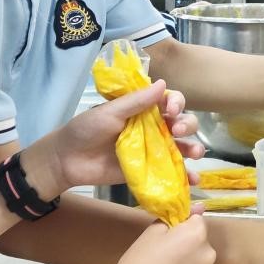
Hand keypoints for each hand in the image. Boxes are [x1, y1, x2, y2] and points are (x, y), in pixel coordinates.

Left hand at [41, 80, 203, 194]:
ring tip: (195, 153)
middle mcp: (152, 127)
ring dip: (193, 148)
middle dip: (187, 124)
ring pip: (182, 146)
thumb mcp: (109, 112)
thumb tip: (163, 83)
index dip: (176, 103)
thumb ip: (136, 101)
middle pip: (181, 122)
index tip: (171, 110)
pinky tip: (194, 179)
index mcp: (143, 109)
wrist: (68, 161)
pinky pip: (172, 172)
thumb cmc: (85, 130)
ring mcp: (153, 150)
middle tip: (177, 130)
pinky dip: (186, 175)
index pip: (169, 101)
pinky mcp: (150, 171)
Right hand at [93, 214, 216, 263]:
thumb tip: (198, 208)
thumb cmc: (138, 263)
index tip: (168, 238)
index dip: (182, 228)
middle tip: (164, 259)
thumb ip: (175, 219)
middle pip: (201, 245)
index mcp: (196, 235)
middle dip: (188, 248)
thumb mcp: (150, 233)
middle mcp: (208, 255)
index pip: (197, 222)